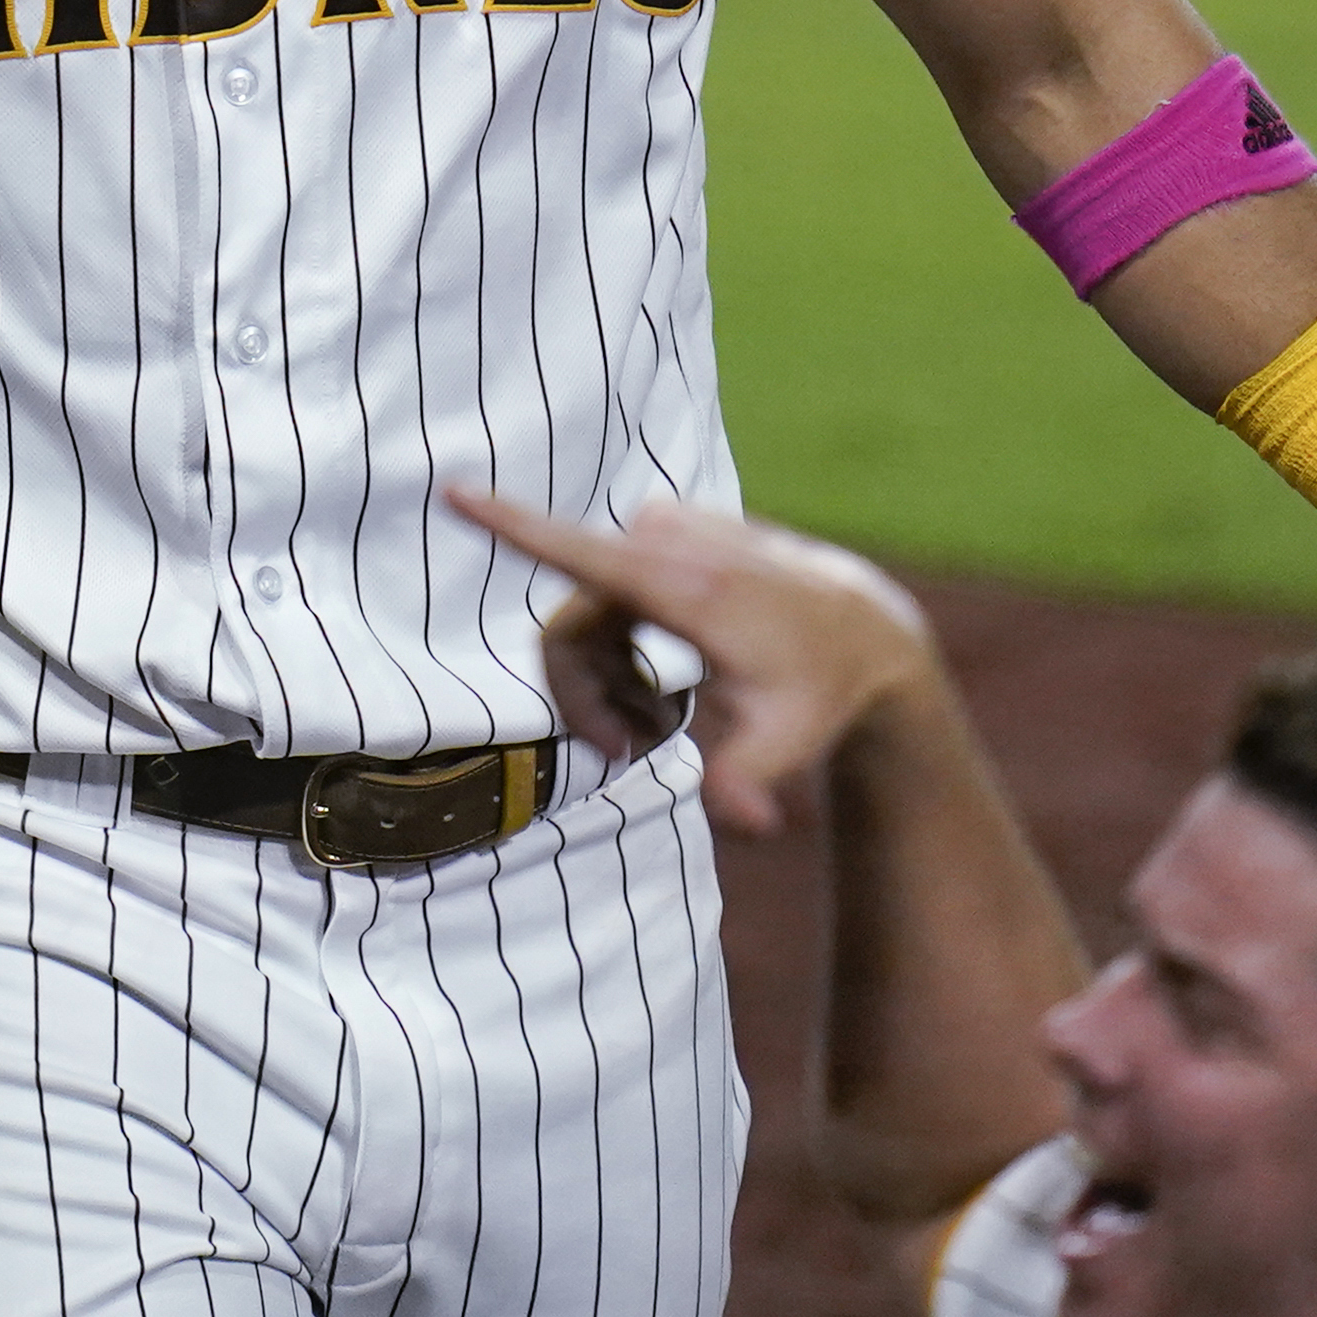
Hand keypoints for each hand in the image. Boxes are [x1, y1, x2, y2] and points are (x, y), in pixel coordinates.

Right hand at [446, 487, 944, 836]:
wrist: (862, 629)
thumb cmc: (820, 689)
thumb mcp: (789, 743)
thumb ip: (750, 781)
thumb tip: (750, 825)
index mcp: (682, 584)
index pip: (580, 553)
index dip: (511, 526)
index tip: (454, 491)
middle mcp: (664, 544)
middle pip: (568, 633)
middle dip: (585, 702)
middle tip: (628, 757)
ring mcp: (662, 531)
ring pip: (584, 622)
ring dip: (610, 683)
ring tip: (667, 724)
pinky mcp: (663, 531)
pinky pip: (606, 601)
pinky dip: (625, 653)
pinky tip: (673, 683)